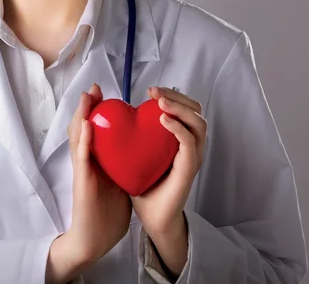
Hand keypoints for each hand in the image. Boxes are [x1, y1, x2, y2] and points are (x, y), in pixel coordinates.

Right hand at [62, 84, 132, 265]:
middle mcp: (86, 162)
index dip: (96, 112)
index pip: (94, 131)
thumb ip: (122, 167)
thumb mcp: (117, 184)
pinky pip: (82, 158)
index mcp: (96, 162)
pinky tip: (87, 126)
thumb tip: (137, 154)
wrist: (93, 239)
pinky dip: (84, 140)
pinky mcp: (81, 181)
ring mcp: (82, 171)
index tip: (103, 96)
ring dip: (81, 116)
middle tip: (93, 89)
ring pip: (78, 137)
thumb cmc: (106, 215)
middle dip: (87, 107)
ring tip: (87, 98)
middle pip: (82, 128)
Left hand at [130, 86, 206, 276]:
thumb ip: (129, 134)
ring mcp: (192, 156)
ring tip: (160, 102)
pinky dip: (178, 128)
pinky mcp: (189, 169)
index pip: (184, 108)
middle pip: (195, 110)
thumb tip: (110, 113)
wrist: (150, 217)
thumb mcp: (134, 153)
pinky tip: (163, 119)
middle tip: (155, 92)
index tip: (150, 90)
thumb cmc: (142, 184)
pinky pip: (189, 143)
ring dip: (180, 108)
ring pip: (198, 123)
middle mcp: (189, 145)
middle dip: (176, 96)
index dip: (170, 95)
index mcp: (178, 139)